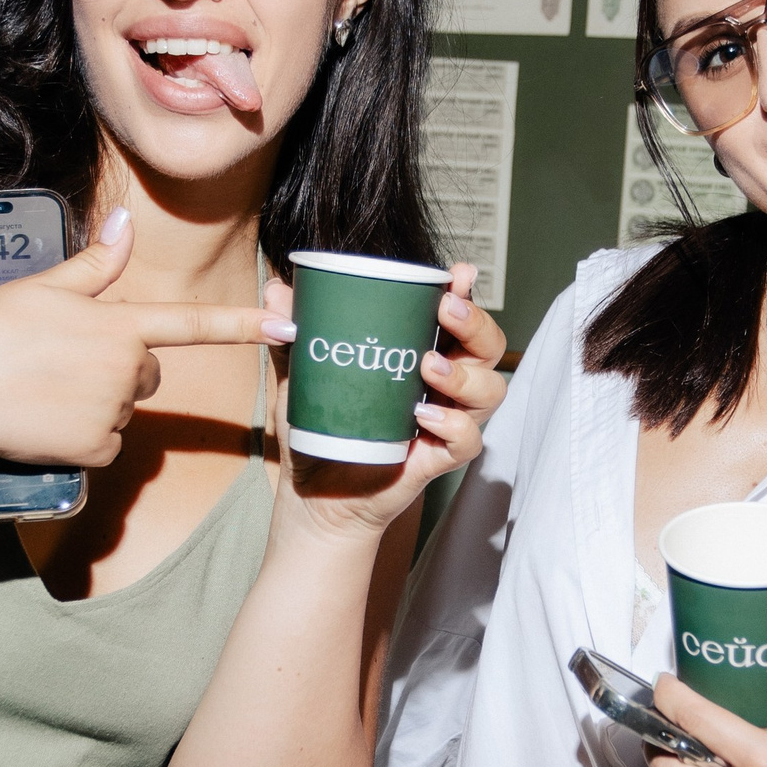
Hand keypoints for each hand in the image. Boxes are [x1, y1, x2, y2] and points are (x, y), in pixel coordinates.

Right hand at [0, 210, 290, 468]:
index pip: (192, 325)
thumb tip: (125, 223)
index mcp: (119, 325)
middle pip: (146, 374)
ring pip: (124, 409)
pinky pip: (106, 444)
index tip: (286, 326)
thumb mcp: (43, 286)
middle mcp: (126, 371)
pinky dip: (83, 438)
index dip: (242, 325)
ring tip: (44, 390)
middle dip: (118, 370)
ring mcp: (112, 413)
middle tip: (62, 362)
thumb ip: (96, 264)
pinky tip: (46, 421)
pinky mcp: (95, 450)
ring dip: (96, 402)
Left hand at [261, 261, 509, 544]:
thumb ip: (295, 333)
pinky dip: (454, 425)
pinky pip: (469, 440)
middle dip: (476, 323)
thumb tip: (276, 289)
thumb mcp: (303, 375)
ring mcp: (445, 422)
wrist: (313, 493)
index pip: (457, 317)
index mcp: (422, 354)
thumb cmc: (321, 429)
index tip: (457, 273)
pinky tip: (424, 417)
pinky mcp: (439, 459)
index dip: (466, 293)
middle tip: (445, 310)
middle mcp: (443, 385)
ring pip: (490, 390)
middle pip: (487, 347)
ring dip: (465, 374)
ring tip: (428, 366)